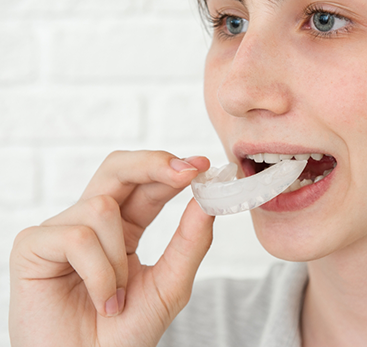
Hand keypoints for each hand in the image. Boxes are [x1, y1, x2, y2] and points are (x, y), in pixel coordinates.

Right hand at [9, 150, 213, 346]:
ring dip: (118, 259)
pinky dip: (99, 273)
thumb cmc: (124, 335)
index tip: (201, 165)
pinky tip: (100, 301)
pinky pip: (78, 236)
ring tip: (116, 298)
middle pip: (116, 168)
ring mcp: (61, 231)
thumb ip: (189, 243)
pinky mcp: (32, 246)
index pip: (146, 184)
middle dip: (152, 164)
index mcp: (124, 228)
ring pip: (100, 208)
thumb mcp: (169, 286)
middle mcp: (92, 222)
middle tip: (187, 171)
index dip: (171, 169)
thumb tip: (207, 202)